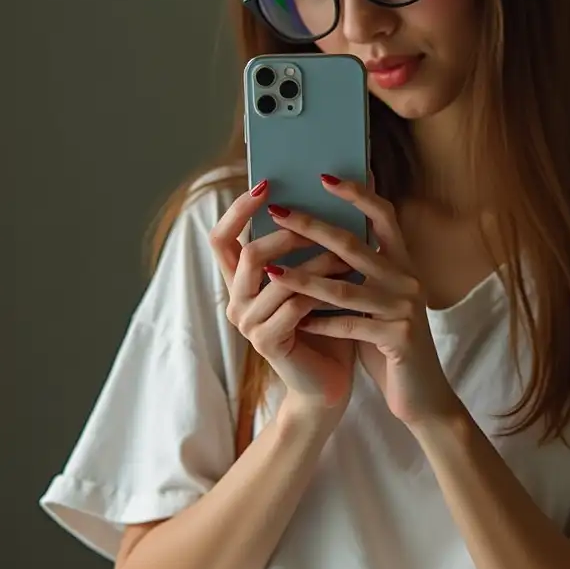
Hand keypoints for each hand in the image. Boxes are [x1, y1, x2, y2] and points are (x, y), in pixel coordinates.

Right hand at [208, 181, 355, 412]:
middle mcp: (236, 301)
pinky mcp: (267, 343)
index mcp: (240, 283)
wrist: (328, 384)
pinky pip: (294, 305)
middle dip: (288, 232)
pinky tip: (346, 277)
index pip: (221, 238)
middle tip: (322, 220)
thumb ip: (315, 242)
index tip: (266, 184)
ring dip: (315, 259)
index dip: (238, 209)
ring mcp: (248, 325)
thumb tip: (344, 184)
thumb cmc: (325, 327)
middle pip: (248, 253)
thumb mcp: (316, 279)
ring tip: (348, 248)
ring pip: (277, 277)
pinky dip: (322, 288)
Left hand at [262, 175, 460, 426]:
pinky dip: (320, 323)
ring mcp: (404, 308)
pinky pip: (349, 325)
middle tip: (278, 210)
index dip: (357, 193)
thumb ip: (362, 271)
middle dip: (311, 226)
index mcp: (404, 265)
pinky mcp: (398, 338)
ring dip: (303, 278)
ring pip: (344, 287)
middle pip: (354, 244)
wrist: (423, 394)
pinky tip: (295, 322)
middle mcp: (407, 280)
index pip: (383, 215)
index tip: (324, 177)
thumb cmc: (391, 343)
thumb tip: (325, 237)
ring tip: (269, 270)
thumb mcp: (379, 300)